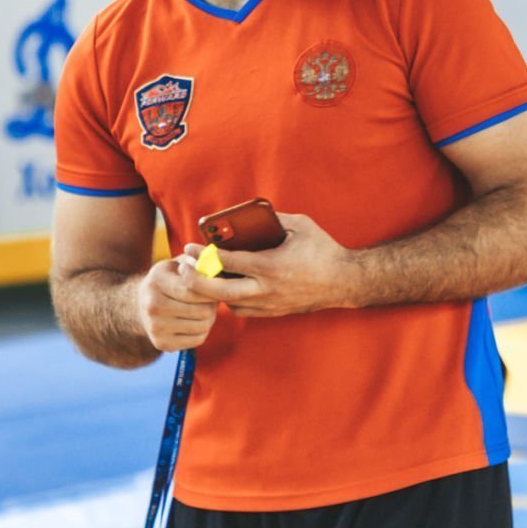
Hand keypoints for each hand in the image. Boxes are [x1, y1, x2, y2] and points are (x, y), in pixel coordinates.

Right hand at [135, 258, 219, 351]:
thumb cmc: (167, 280)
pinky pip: (198, 340)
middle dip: (213, 304)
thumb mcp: (177, 264)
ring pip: (203, 326)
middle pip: (202, 310)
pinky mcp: (162, 344)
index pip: (194, 289)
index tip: (218, 286)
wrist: (140, 305)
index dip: (211, 289)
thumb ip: (197, 261)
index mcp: (156, 282)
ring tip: (206, 308)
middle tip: (214, 299)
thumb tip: (214, 264)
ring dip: (210, 318)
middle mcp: (153, 306)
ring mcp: (156, 328)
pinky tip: (197, 321)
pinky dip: (203, 330)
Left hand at [180, 213, 352, 318]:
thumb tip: (249, 215)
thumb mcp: (299, 225)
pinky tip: (224, 288)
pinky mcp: (273, 312)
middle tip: (182, 271)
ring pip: (229, 304)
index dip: (206, 255)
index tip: (191, 247)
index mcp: (271, 265)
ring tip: (201, 278)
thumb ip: (272, 219)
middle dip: (196, 281)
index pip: (229, 262)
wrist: (344, 281)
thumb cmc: (322, 250)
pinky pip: (243, 310)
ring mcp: (270, 304)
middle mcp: (267, 288)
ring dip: (212, 293)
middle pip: (221, 290)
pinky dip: (230, 301)